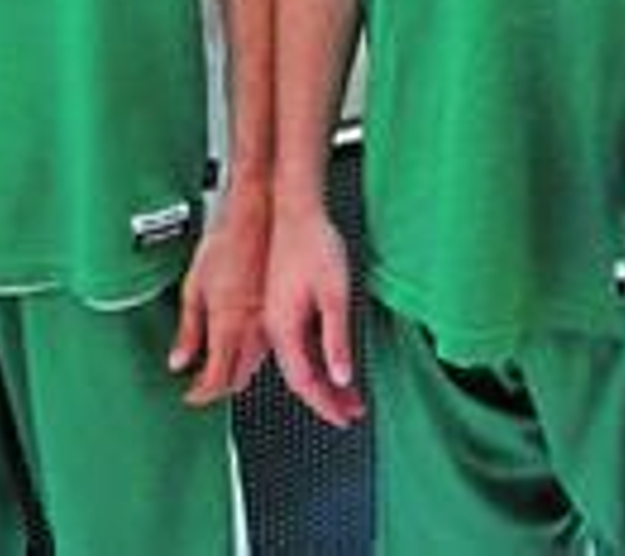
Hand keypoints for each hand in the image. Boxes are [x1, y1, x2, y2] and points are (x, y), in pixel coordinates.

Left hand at [169, 183, 270, 405]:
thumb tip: (178, 359)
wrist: (257, 217)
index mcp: (227, 325)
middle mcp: (251, 329)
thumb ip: (187, 329)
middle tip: (204, 386)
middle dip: (220, 387)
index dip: (201, 393)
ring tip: (222, 373)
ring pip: (256, 364)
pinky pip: (267, 346)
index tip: (191, 395)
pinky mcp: (279, 311)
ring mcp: (269, 321)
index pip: (216, 379)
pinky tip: (246, 349)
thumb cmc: (224, 244)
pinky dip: (255, 355)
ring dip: (239, 373)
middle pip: (238, 377)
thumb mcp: (193, 286)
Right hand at [264, 202, 364, 428]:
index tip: (343, 418)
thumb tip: (342, 376)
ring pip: (297, 361)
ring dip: (323, 380)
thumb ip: (336, 338)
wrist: (294, 207)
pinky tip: (330, 361)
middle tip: (351, 411)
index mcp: (283, 327)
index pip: (304, 381)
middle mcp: (273, 325)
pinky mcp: (279, 304)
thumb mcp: (335, 293)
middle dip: (326, 398)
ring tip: (347, 393)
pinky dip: (315, 359)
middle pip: (299, 376)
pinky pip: (295, 344)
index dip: (326, 404)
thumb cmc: (313, 242)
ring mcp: (274, 315)